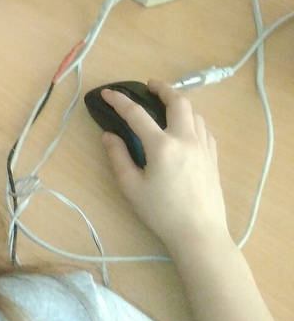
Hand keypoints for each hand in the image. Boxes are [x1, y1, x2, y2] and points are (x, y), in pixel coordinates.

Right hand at [101, 79, 231, 256]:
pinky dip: (193, 121)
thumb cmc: (161, 212)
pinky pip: (205, 130)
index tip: (107, 93)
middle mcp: (186, 140)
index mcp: (162, 146)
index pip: (137, 114)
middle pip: (178, 102)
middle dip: (163, 89)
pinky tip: (186, 128)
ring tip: (167, 106)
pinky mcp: (213, 158)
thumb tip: (109, 135)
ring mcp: (203, 148)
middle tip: (149, 86)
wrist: (199, 234)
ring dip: (180, 104)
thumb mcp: (131, 187)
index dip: (119, 101)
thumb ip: (118, 157)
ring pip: (195, 114)